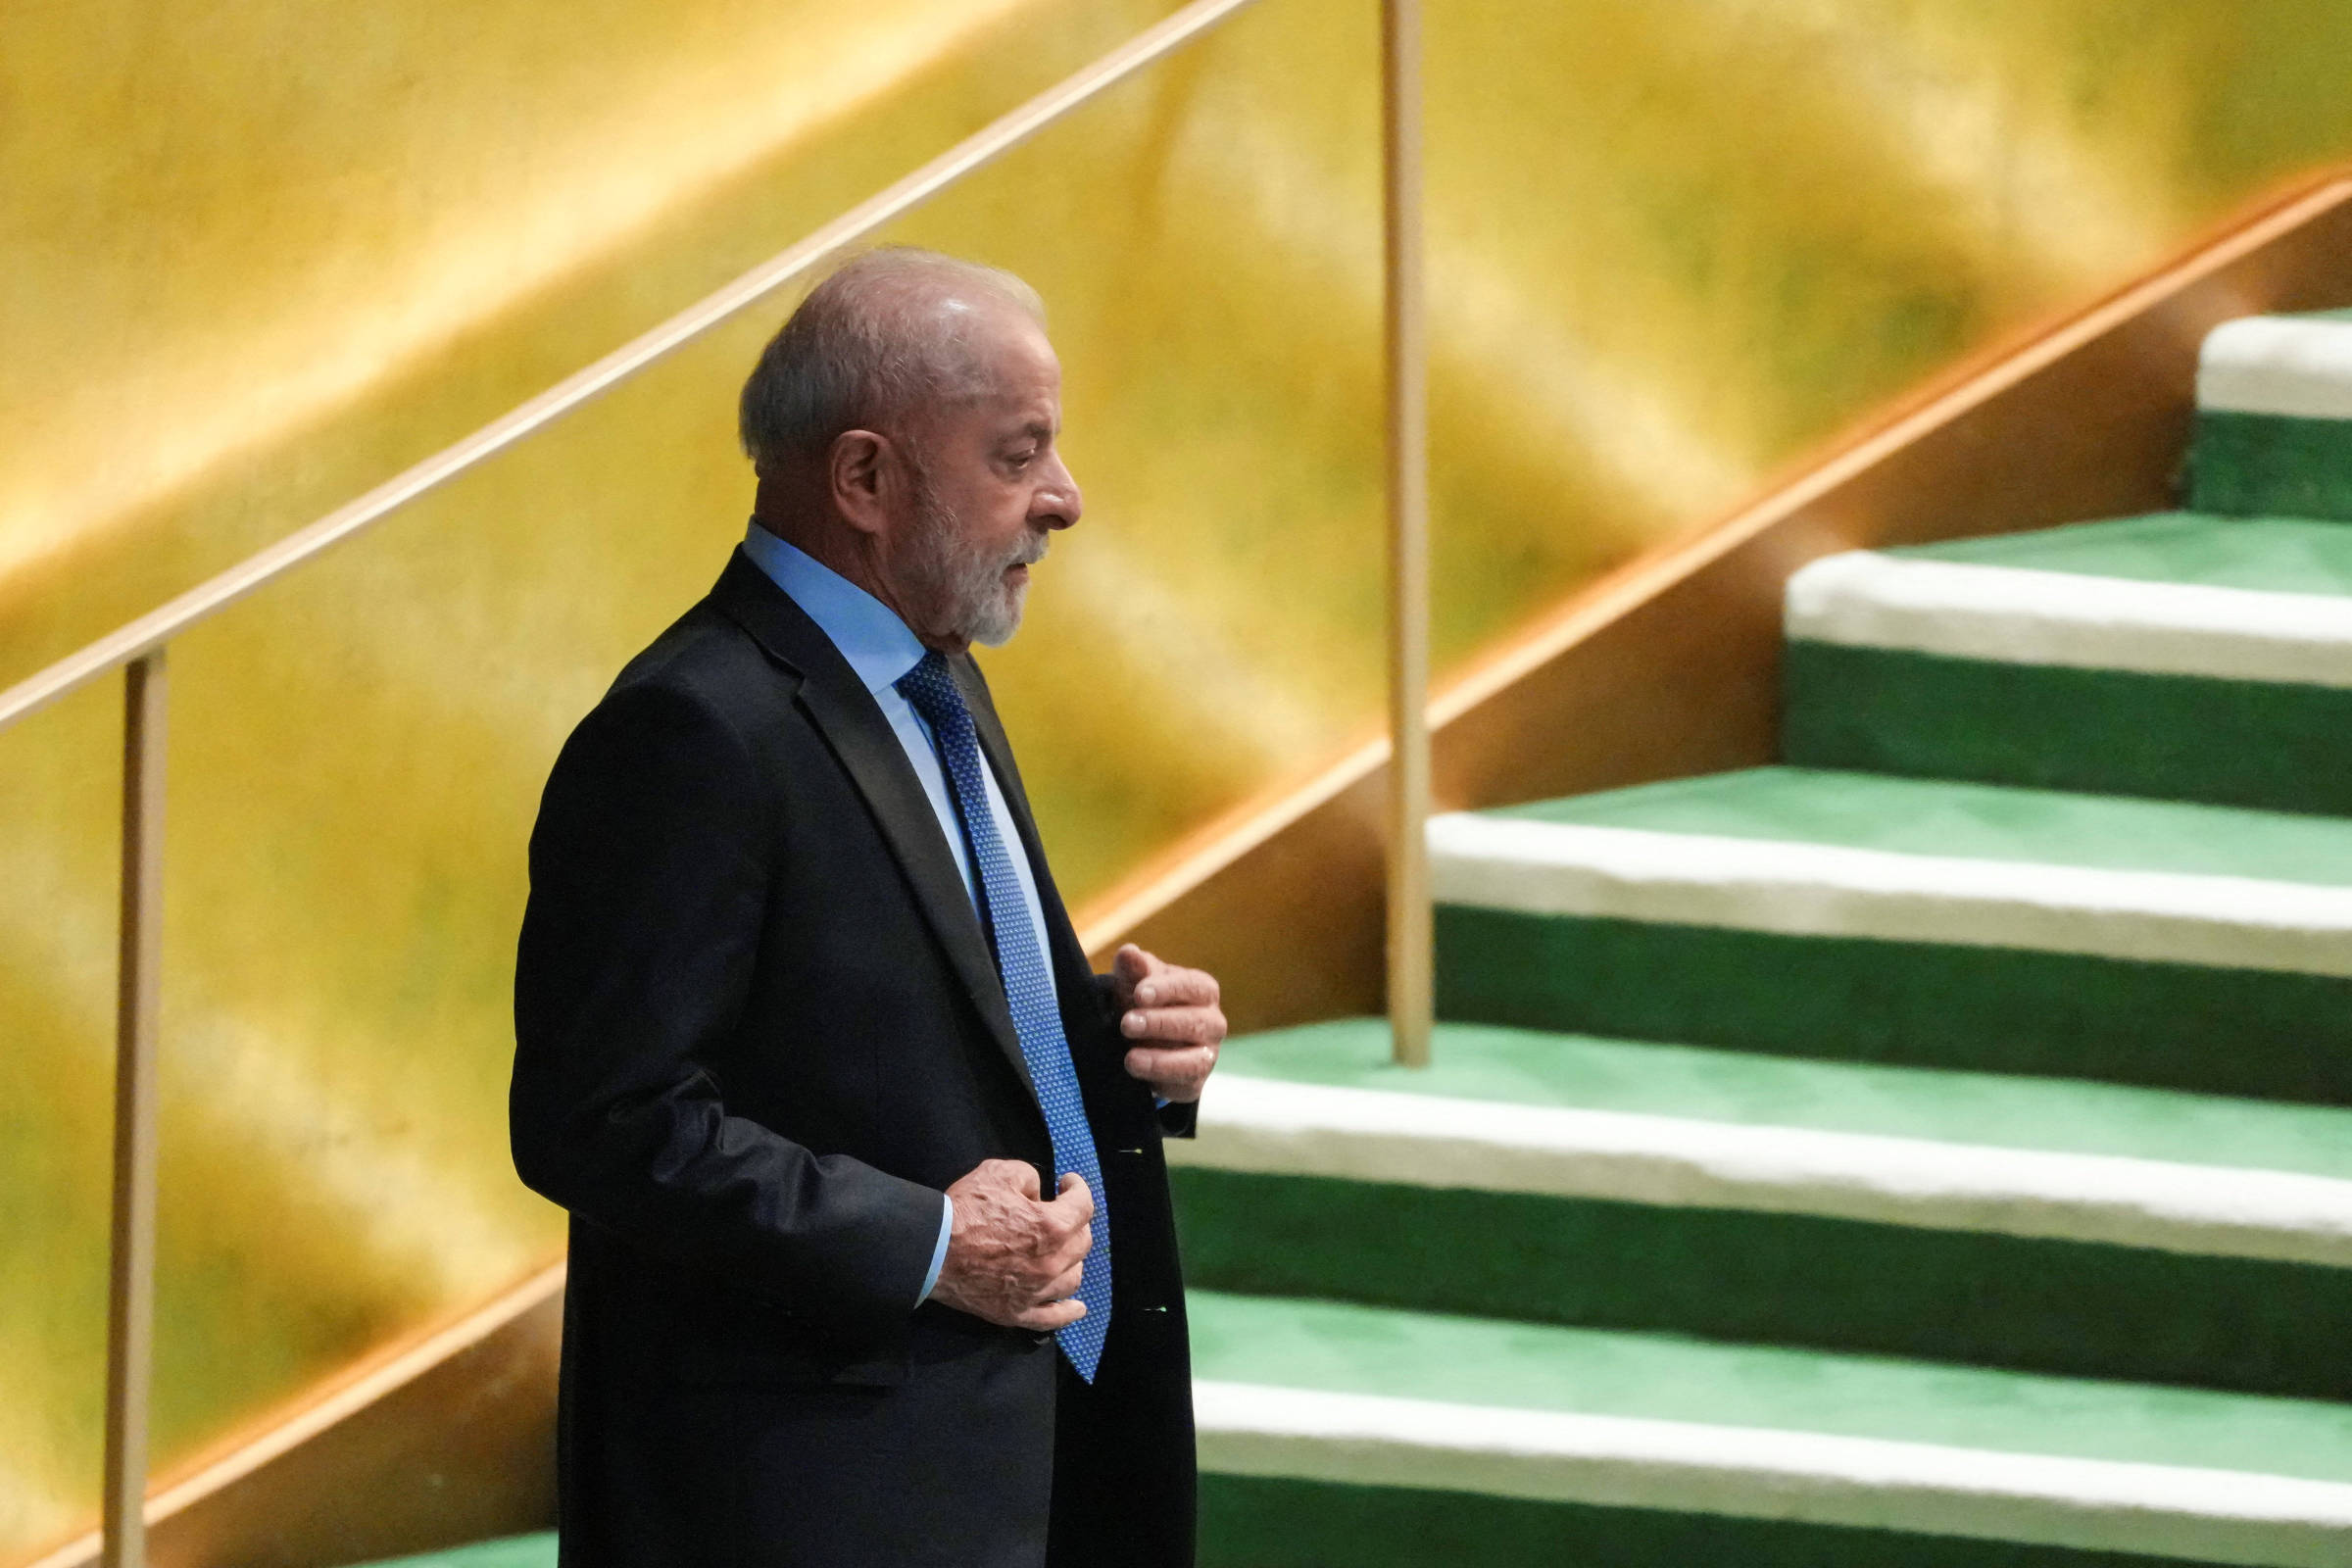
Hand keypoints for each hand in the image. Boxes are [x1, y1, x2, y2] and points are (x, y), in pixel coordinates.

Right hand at [929, 1160, 1094, 1330]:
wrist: (932, 1251)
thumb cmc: (966, 1210)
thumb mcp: (998, 1172)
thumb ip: (1029, 1177)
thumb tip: (1038, 1194)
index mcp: (1052, 1226)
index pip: (1083, 1205)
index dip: (1077, 1188)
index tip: (1066, 1182)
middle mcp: (1052, 1263)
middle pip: (1082, 1242)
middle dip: (1076, 1223)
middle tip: (1061, 1214)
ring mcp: (1037, 1292)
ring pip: (1073, 1278)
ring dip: (1073, 1260)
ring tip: (1062, 1251)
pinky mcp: (1018, 1312)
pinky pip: (1053, 1318)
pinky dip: (1069, 1312)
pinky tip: (1077, 1307)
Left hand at [1110, 944, 1223, 1102]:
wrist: (1141, 1038)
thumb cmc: (1143, 1002)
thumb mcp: (1135, 983)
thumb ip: (1133, 969)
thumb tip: (1128, 952)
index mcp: (1203, 990)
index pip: (1193, 987)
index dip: (1167, 990)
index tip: (1140, 994)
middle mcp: (1212, 1022)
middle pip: (1196, 1023)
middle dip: (1160, 1024)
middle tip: (1127, 1024)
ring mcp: (1207, 1054)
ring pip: (1195, 1060)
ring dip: (1162, 1060)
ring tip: (1131, 1059)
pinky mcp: (1195, 1082)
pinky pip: (1184, 1084)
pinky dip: (1162, 1081)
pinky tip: (1139, 1076)